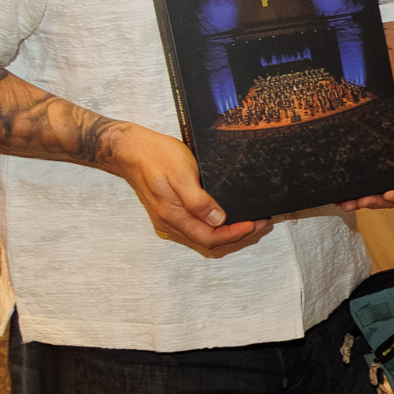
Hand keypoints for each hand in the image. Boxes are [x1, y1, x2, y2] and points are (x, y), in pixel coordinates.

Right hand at [107, 123, 274, 256]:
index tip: (257, 223)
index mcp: (173, 216)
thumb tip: (218, 219)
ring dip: (229, 235)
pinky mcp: (170, 214)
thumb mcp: (181, 173)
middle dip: (238, 237)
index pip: (210, 238)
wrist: (130, 150)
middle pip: (209, 243)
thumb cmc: (155, 156)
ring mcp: (169, 221)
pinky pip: (197, 230)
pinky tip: (229, 219)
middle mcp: (170, 224)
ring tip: (252, 224)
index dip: (236, 234)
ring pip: (204, 239)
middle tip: (263, 224)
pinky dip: (217, 229)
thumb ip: (198, 200)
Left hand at [336, 96, 393, 210]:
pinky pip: (365, 185)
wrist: (383, 100)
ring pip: (377, 195)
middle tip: (362, 202)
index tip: (388, 195)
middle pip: (392, 197)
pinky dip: (354, 193)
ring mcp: (385, 172)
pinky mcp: (370, 169)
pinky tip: (342, 197)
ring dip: (362, 202)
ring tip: (347, 204)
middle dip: (377, 202)